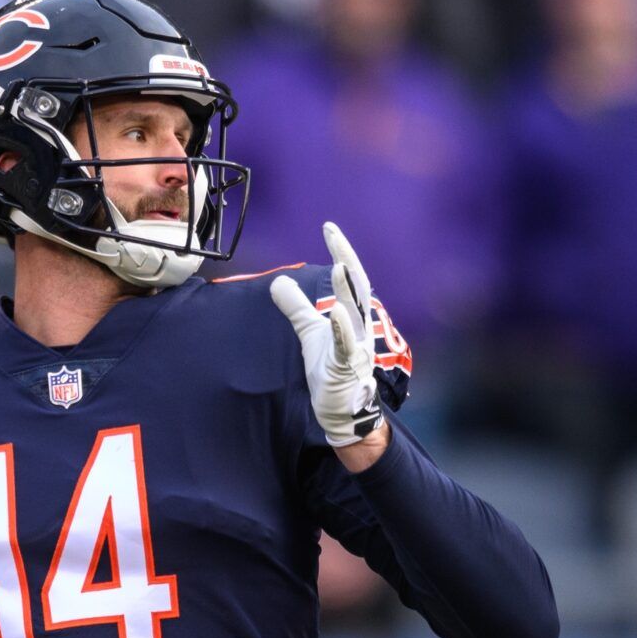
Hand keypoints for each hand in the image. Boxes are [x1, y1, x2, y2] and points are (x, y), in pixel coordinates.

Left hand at [270, 221, 381, 450]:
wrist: (341, 410)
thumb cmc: (330, 369)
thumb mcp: (309, 333)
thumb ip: (297, 307)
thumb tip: (277, 281)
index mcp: (352, 314)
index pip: (349, 277)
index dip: (341, 251)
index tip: (328, 227)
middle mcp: (359, 325)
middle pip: (357, 286)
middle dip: (347, 259)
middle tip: (334, 234)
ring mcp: (356, 346)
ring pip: (356, 313)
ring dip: (349, 289)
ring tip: (341, 264)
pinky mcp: (347, 367)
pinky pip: (347, 346)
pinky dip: (343, 329)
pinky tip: (337, 312)